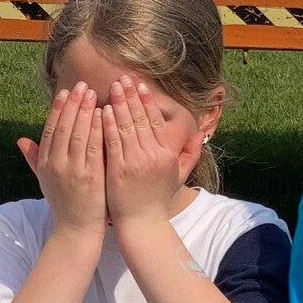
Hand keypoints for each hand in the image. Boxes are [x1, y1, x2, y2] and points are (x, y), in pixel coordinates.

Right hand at [17, 82, 105, 237]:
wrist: (76, 231)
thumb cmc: (63, 204)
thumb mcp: (44, 180)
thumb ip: (34, 158)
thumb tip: (20, 139)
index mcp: (44, 164)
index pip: (49, 130)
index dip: (57, 110)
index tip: (65, 93)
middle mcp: (56, 165)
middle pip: (64, 128)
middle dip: (73, 104)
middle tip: (81, 85)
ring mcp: (73, 171)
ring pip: (78, 134)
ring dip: (85, 111)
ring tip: (92, 93)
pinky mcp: (90, 177)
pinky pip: (93, 147)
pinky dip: (97, 129)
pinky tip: (102, 115)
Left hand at [102, 75, 186, 231]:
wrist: (143, 223)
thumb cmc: (157, 198)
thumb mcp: (178, 175)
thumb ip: (190, 153)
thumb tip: (200, 134)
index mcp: (167, 153)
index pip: (157, 120)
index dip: (147, 101)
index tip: (140, 85)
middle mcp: (153, 154)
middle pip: (141, 118)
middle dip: (131, 96)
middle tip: (122, 78)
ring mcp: (136, 162)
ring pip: (126, 126)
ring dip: (119, 105)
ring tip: (112, 88)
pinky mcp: (119, 170)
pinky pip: (113, 142)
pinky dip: (108, 125)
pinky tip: (102, 111)